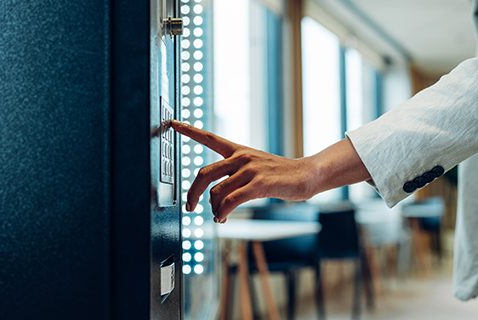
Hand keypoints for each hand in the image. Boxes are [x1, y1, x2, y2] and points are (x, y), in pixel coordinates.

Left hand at [170, 120, 317, 222]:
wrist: (305, 175)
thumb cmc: (278, 175)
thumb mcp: (254, 168)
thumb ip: (233, 178)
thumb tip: (214, 199)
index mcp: (238, 150)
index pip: (209, 138)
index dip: (189, 130)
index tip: (172, 123)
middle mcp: (241, 157)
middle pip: (204, 173)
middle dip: (193, 193)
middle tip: (190, 206)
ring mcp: (250, 170)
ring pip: (216, 192)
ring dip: (214, 209)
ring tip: (219, 217)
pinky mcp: (259, 183)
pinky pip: (231, 201)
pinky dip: (223, 213)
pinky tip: (223, 218)